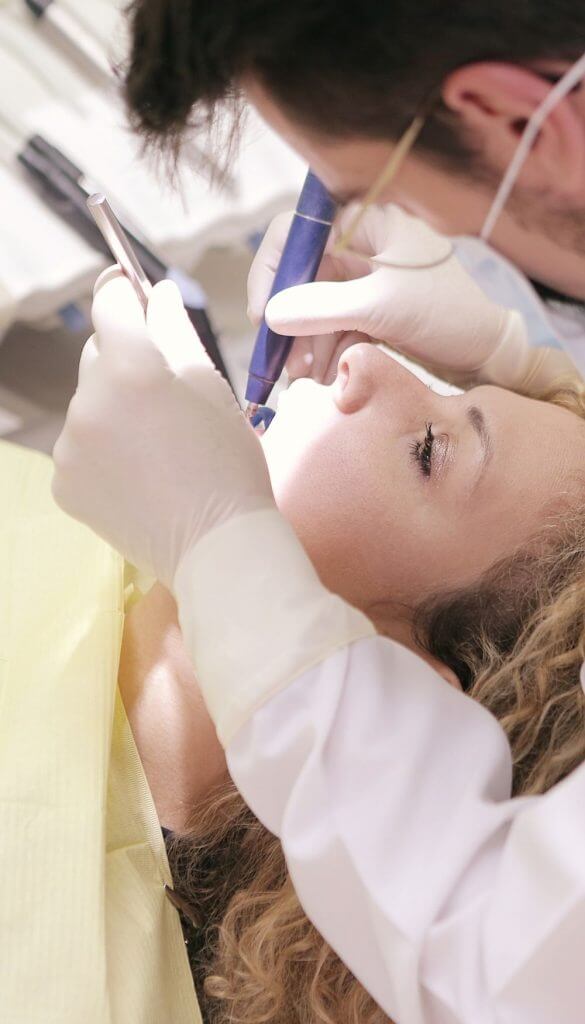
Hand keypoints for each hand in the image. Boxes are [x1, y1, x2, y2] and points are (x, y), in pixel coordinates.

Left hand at [53, 269, 273, 586]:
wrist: (217, 546)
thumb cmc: (229, 463)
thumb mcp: (212, 388)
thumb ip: (176, 332)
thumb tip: (159, 293)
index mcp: (130, 368)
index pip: (111, 304)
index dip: (124, 292)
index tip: (133, 291)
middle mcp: (88, 401)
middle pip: (96, 355)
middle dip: (124, 361)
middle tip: (165, 395)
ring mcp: (69, 446)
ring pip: (87, 405)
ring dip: (112, 410)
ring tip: (157, 448)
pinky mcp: (64, 483)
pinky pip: (79, 448)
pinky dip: (101, 452)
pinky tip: (138, 475)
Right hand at [248, 203, 524, 383]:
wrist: (489, 352)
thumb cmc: (447, 314)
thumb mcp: (383, 308)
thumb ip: (323, 308)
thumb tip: (270, 315)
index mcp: (365, 223)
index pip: (296, 232)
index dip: (272, 271)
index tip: (264, 316)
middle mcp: (360, 244)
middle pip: (301, 275)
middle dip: (289, 320)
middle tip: (280, 360)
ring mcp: (364, 279)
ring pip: (315, 306)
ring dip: (304, 343)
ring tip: (302, 379)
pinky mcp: (370, 310)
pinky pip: (333, 327)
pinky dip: (324, 352)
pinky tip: (320, 378)